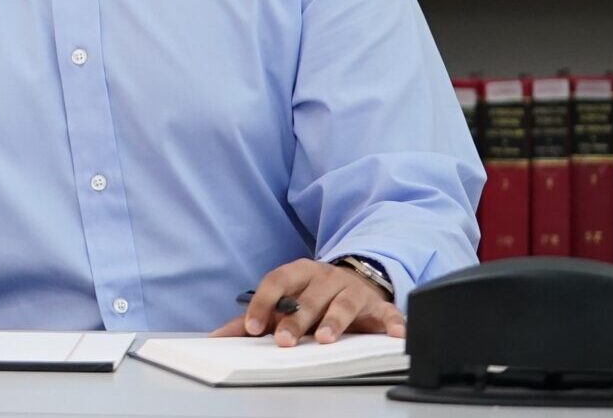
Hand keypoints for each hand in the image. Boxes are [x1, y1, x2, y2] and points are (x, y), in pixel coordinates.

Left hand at [210, 258, 401, 346]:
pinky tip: (394, 334)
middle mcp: (327, 278)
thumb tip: (218, 336)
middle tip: (284, 340)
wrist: (355, 281)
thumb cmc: (312, 295)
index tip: (251, 327)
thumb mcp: (283, 301)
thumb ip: (252, 318)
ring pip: (344, 303)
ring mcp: (354, 290)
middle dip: (296, 319)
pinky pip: (388, 313)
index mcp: (300, 272)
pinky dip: (393, 323)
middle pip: (309, 297)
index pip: (277, 281)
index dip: (263, 303)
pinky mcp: (379, 306)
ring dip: (335, 321)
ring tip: (325, 338)